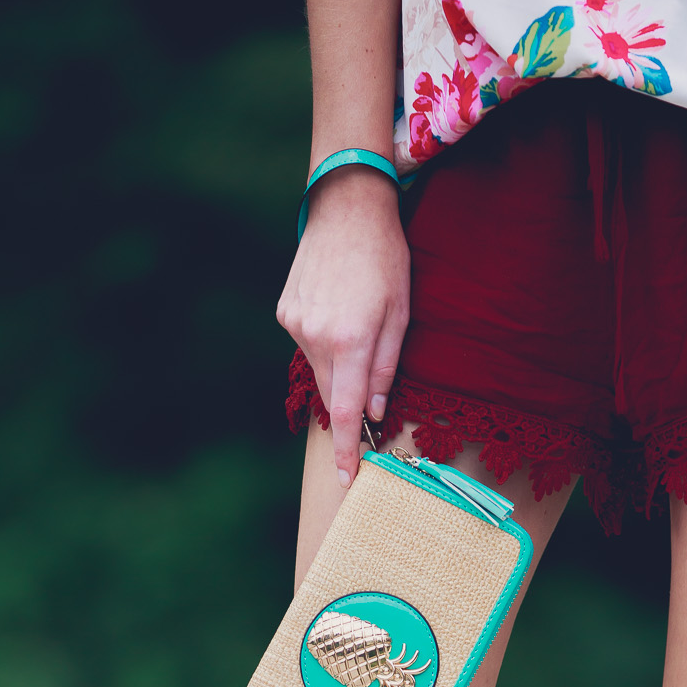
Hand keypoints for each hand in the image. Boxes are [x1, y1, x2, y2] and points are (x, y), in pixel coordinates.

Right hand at [276, 167, 409, 486]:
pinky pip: (308, 345)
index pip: (346, 412)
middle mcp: (316, 337)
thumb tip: (374, 413)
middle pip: (332, 395)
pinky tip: (338, 313)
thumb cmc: (385, 258)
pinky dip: (325, 343)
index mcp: (350, 340)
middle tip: (369, 406)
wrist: (346, 206)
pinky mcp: (285, 312)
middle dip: (349, 406)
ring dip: (339, 367)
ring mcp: (295, 325)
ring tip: (357, 328)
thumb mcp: (401, 314)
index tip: (348, 480)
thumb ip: (385, 368)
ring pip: (320, 370)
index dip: (349, 450)